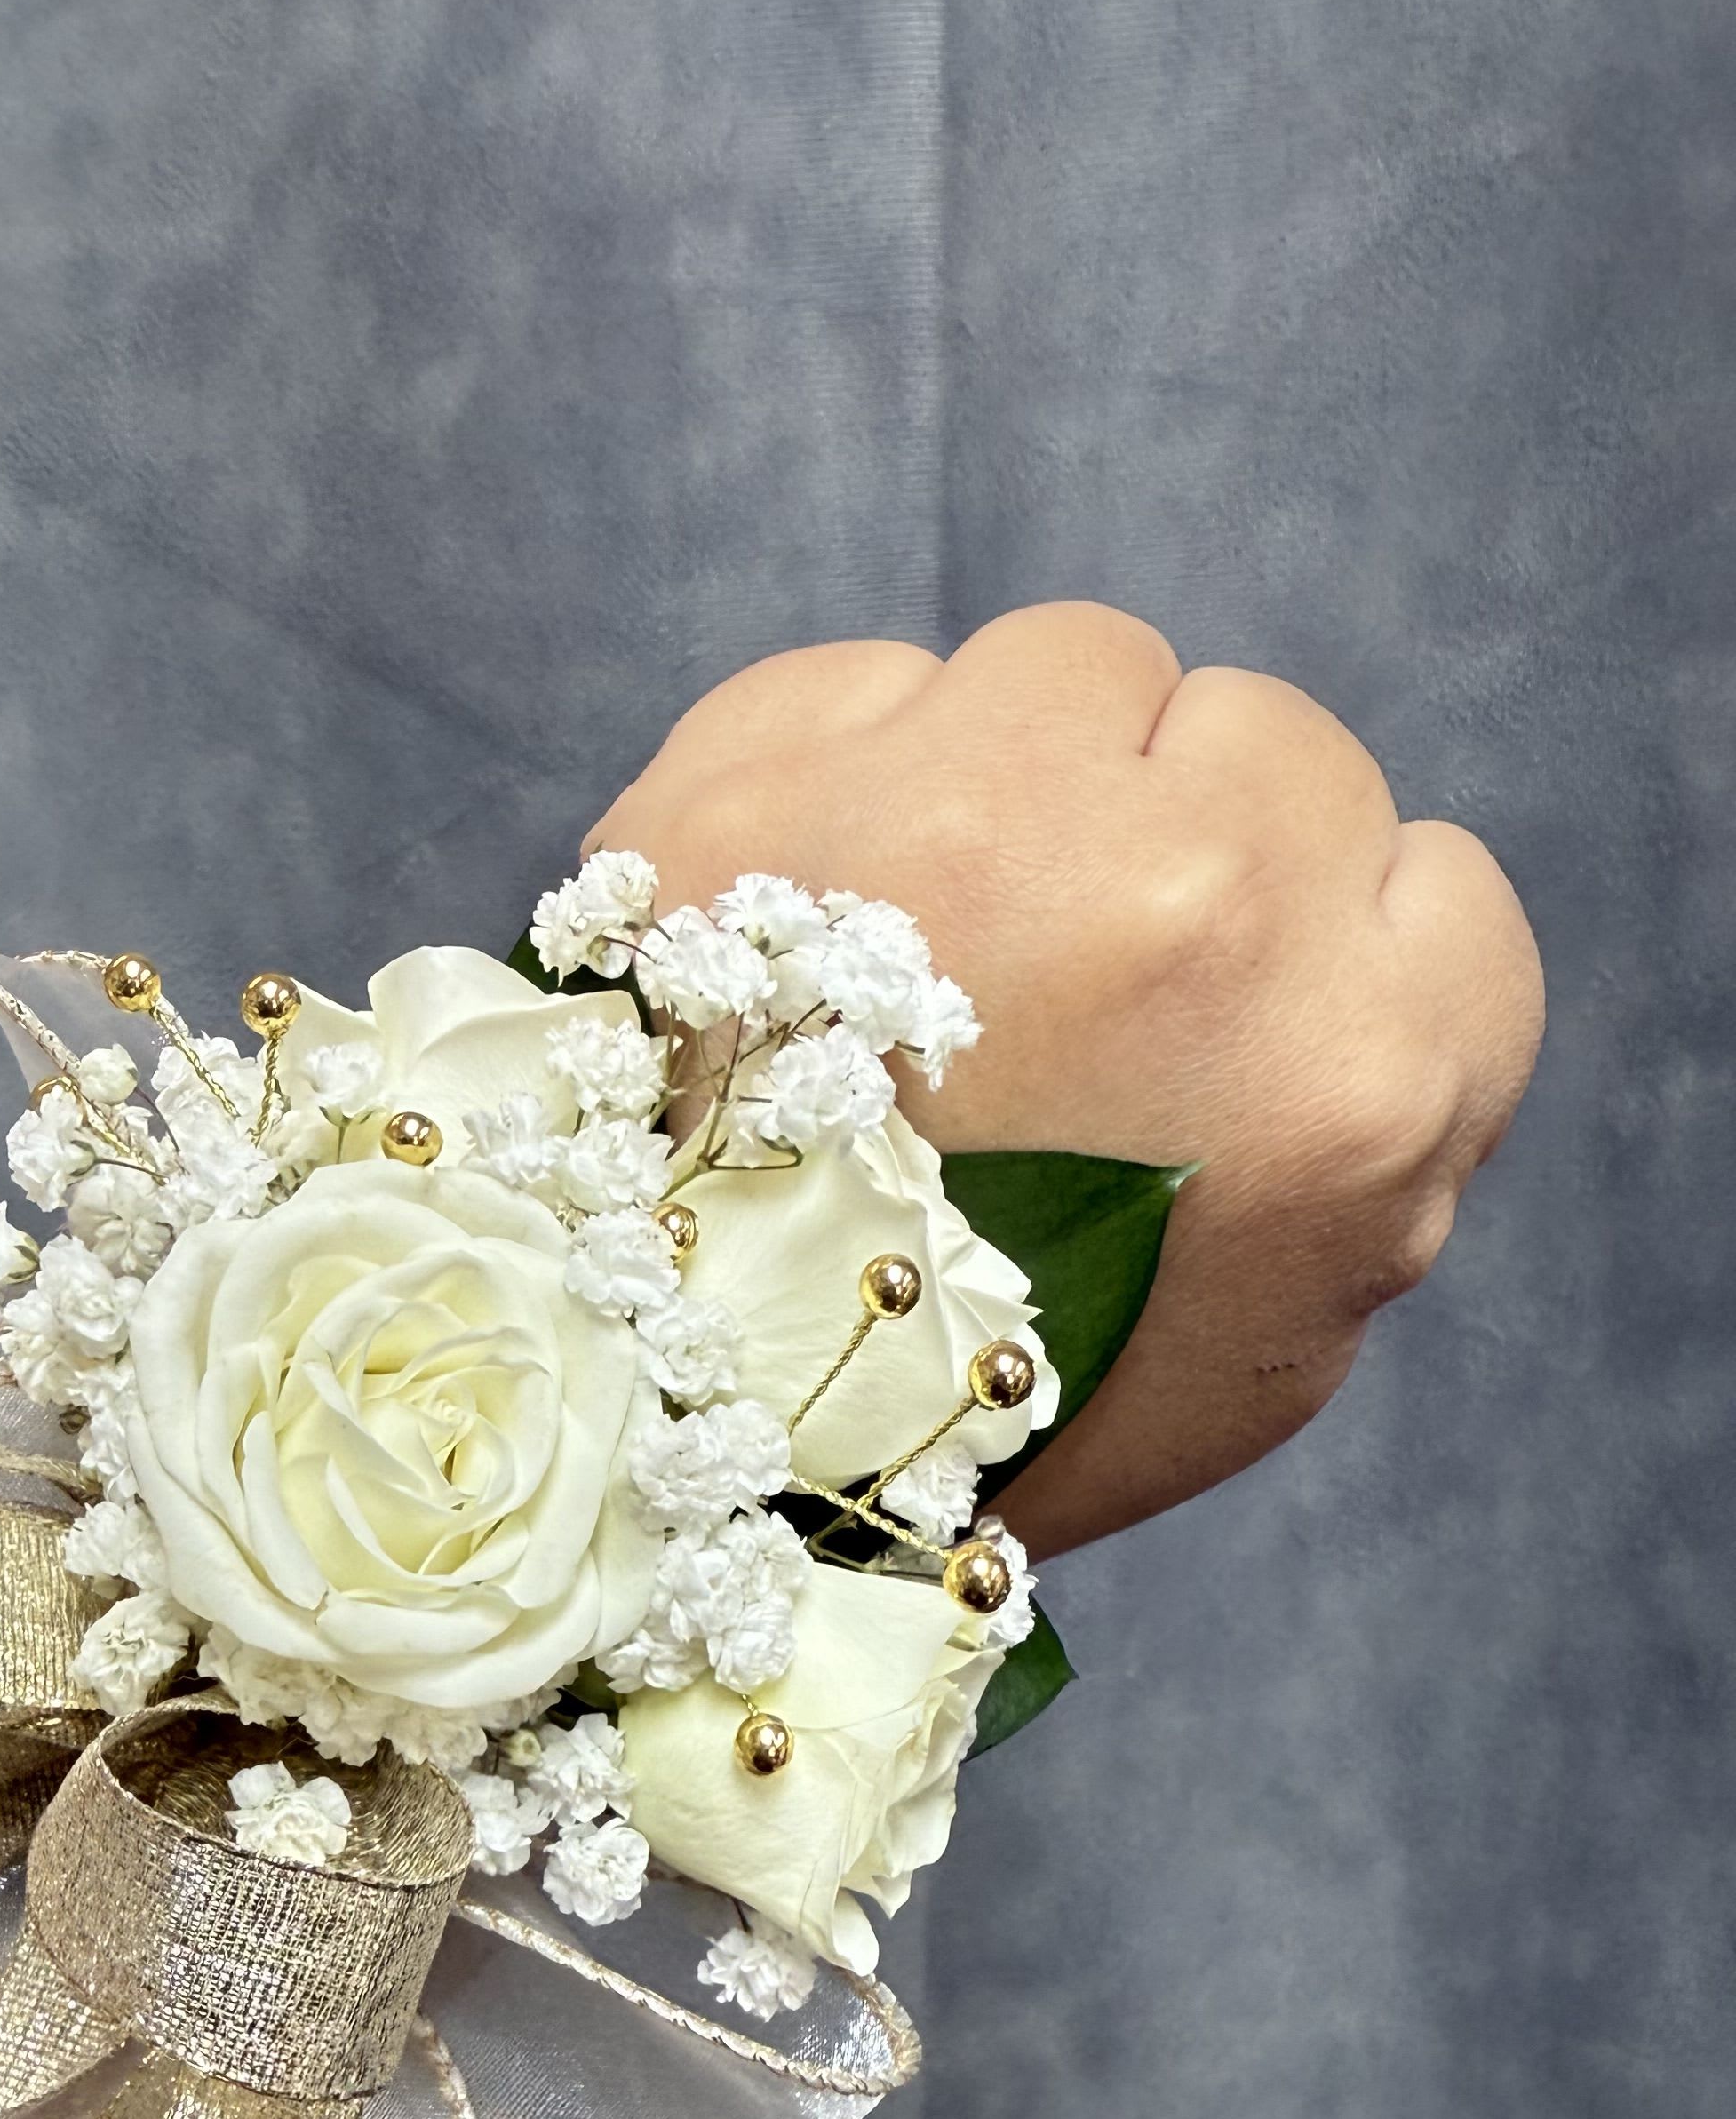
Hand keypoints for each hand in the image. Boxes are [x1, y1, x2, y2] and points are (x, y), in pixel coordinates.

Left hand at [589, 603, 1543, 1553]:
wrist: (686, 1443)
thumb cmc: (989, 1418)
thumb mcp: (1268, 1340)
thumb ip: (1365, 1142)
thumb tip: (1351, 1002)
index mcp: (1344, 1063)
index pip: (1431, 880)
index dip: (1322, 946)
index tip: (1218, 1021)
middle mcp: (1190, 899)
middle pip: (1260, 748)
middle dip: (1178, 846)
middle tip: (1057, 1000)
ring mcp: (976, 815)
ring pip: (1077, 674)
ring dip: (1023, 776)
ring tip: (924, 960)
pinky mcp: (772, 789)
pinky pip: (873, 682)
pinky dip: (846, 774)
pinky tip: (808, 927)